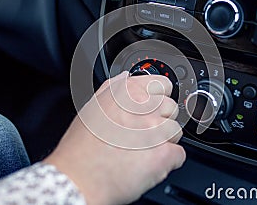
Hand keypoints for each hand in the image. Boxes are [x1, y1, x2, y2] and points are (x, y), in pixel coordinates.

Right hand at [44, 71, 185, 204]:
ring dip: (164, 142)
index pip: (163, 84)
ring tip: (142, 151)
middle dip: (161, 121)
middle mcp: (144, 106)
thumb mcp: (93, 107)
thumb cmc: (81, 148)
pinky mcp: (164, 154)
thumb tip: (126, 77)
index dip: (159, 98)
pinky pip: (179, 154)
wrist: (78, 179)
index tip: (152, 109)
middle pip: (172, 108)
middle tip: (142, 135)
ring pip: (176, 132)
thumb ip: (112, 87)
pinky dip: (168, 162)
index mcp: (128, 91)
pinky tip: (148, 164)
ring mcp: (156, 129)